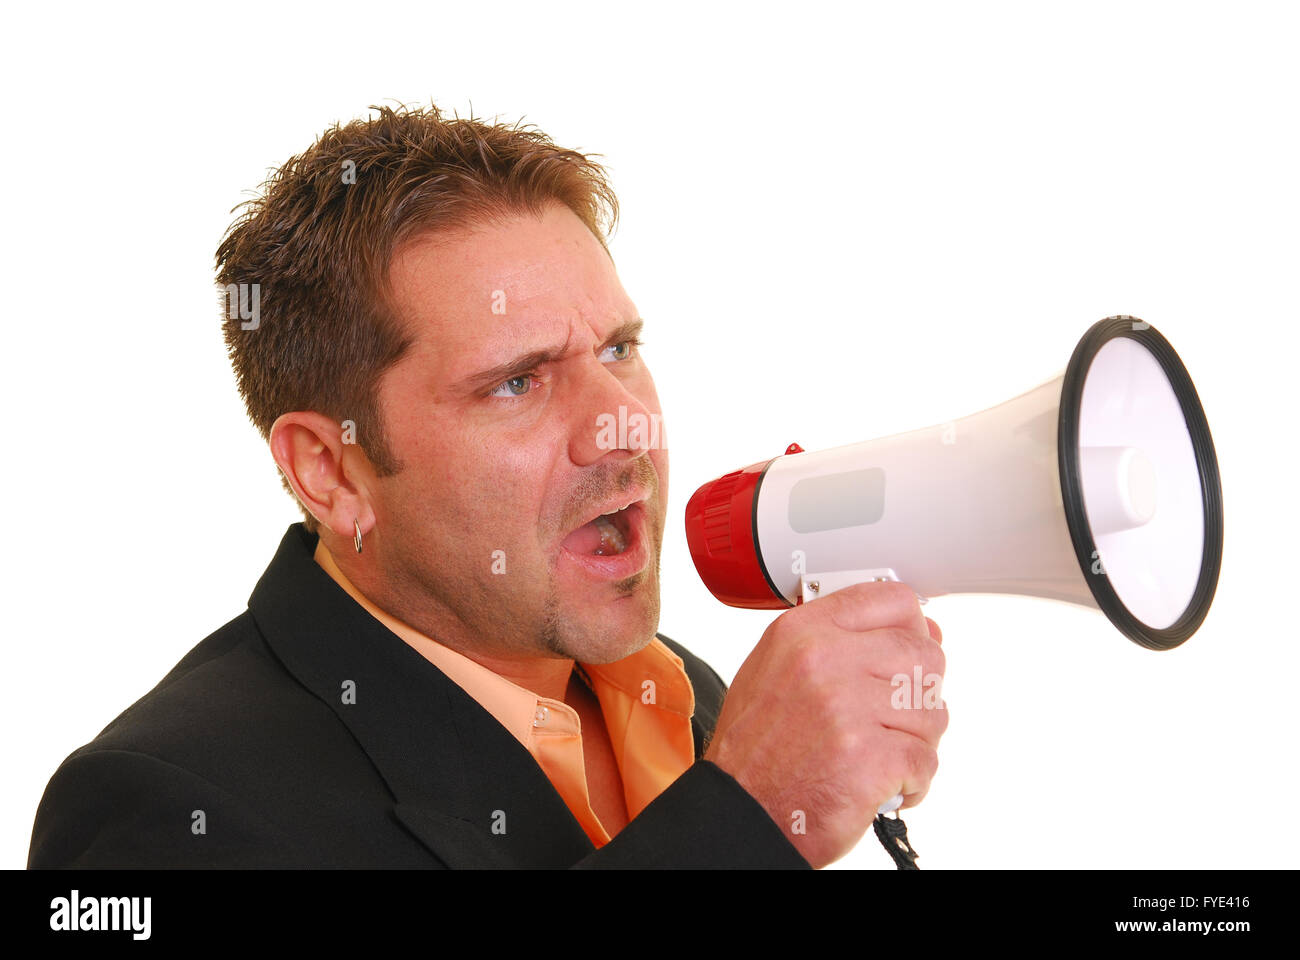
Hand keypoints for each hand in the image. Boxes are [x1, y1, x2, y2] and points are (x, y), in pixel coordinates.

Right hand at [703, 580, 946, 867]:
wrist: (740, 813)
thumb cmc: (754, 749)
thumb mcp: (774, 669)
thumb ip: (835, 641)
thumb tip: (909, 633)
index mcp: (801, 632)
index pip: (892, 600)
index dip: (915, 627)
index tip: (911, 648)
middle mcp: (824, 662)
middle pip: (925, 655)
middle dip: (920, 693)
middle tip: (893, 717)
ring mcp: (848, 709)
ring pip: (932, 711)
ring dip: (915, 741)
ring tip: (879, 754)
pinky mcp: (870, 757)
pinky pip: (926, 759)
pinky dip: (912, 781)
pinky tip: (881, 783)